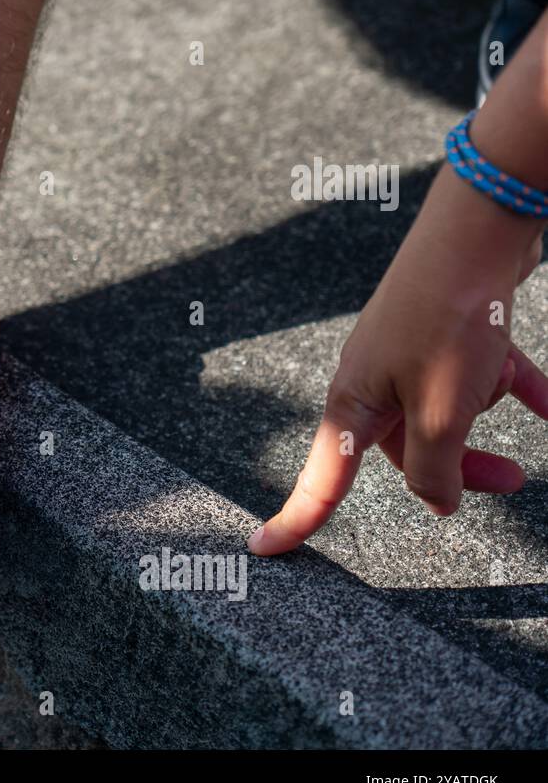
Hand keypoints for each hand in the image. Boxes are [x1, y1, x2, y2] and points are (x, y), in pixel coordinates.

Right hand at [251, 168, 547, 555]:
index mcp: (353, 406)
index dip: (295, 521)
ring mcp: (409, 356)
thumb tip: (438, 502)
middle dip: (459, 470)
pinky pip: (479, 375)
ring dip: (486, 417)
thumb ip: (434, 468)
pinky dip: (516, 388)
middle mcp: (373, 383)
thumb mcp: (443, 411)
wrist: (476, 231)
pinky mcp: (445, 334)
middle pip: (406, 451)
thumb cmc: (447, 321)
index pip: (321, 481)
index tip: (262, 550)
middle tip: (515, 482)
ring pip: (445, 413)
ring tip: (524, 410)